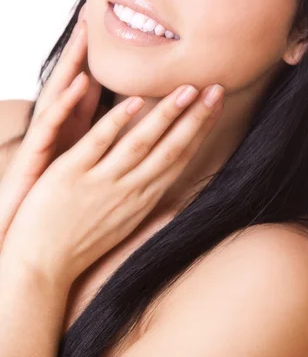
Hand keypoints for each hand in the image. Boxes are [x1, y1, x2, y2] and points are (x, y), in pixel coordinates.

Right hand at [0, 3, 101, 248]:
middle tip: (95, 11)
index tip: (125, 42)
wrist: (26, 248)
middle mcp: (63, 135)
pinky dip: (65, 103)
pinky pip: (50, 125)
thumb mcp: (92, 182)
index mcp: (81, 137)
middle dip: (88, 49)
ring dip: (77, 62)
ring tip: (88, 31)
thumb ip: (115, 160)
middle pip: (79, 84)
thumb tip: (146, 150)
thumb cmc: (60, 212)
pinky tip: (79, 82)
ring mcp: (48, 143)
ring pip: (63, 95)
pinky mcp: (34, 156)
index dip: (116, 68)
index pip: (102, 95)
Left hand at [1, 77, 223, 285]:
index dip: (201, 129)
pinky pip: (97, 144)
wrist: (41, 268)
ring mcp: (101, 182)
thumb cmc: (82, 244)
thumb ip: (148, 203)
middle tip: (216, 89)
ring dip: (167, 115)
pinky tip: (135, 101)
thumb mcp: (125, 224)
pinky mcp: (69, 175)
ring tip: (187, 89)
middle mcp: (130, 190)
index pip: (180, 158)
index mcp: (144, 198)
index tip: (216, 104)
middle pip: (171, 148)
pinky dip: (117, 122)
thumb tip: (179, 200)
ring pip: (141, 142)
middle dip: (196, 117)